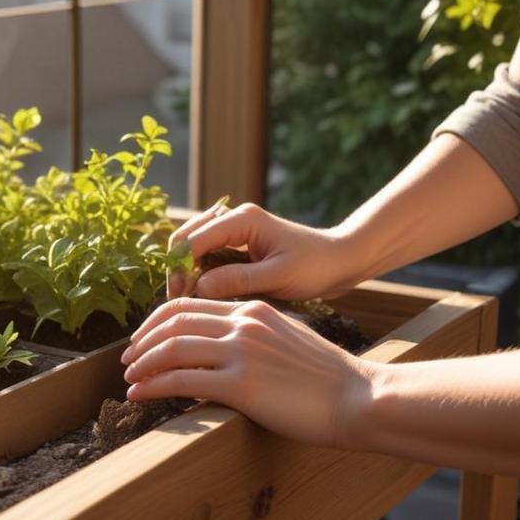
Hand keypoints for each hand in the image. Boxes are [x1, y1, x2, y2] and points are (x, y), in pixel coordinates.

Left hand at [120, 298, 376, 448]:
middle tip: (126, 360)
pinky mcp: (241, 385)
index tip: (145, 340)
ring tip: (129, 380)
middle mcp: (244, 324)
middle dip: (143, 341)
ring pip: (172, 349)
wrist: (361, 399)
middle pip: (173, 321)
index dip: (159, 322)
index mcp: (254, 311)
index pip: (191, 305)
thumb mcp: (288, 344)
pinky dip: (153, 386)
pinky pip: (181, 380)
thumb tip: (224, 358)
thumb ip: (254, 342)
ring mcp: (241, 352)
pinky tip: (139, 395)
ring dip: (142, 365)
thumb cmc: (330, 381)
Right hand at [169, 201, 364, 299]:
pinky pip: (207, 255)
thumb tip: (198, 287)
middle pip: (186, 237)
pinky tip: (200, 294)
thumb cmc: (317, 266)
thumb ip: (238, 279)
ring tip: (186, 298)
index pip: (194, 239)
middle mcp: (234, 219)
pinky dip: (199, 272)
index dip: (180, 268)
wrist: (342, 261)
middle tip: (177, 300)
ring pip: (193, 245)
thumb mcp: (279, 276)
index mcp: (242, 219)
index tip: (179, 297)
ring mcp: (235, 231)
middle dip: (177, 267)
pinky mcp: (239, 245)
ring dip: (185, 270)